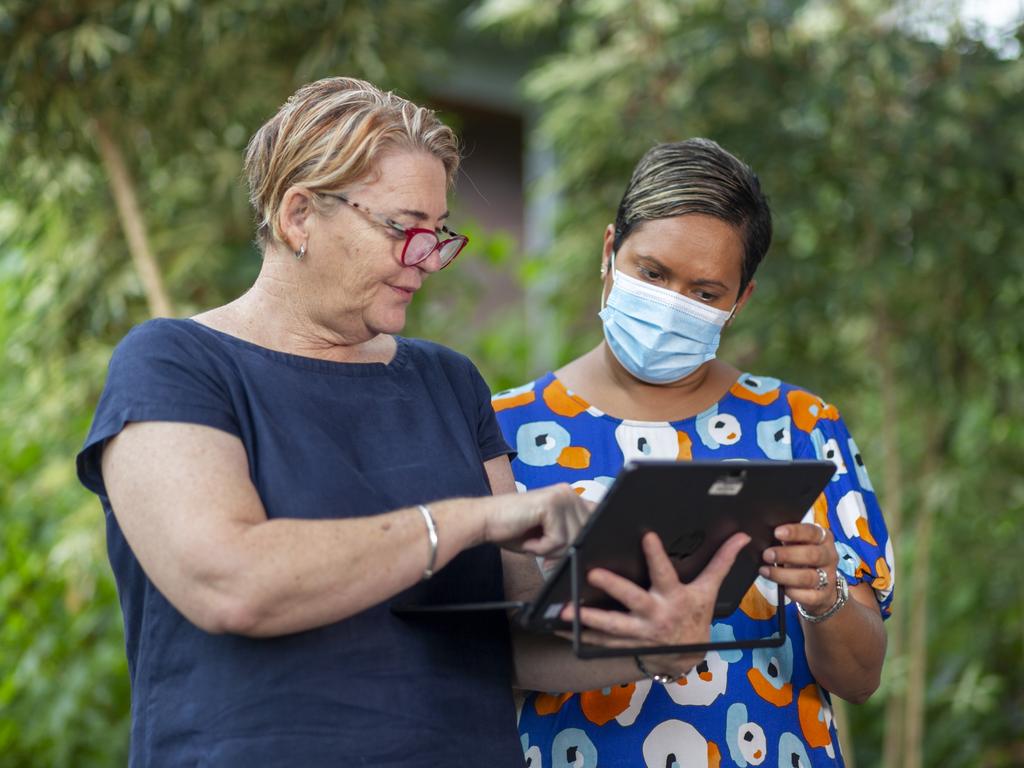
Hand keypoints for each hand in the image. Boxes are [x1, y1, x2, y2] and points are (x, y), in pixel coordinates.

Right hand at [483, 484, 591, 558]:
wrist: (484, 521)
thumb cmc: (513, 530)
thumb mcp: (550, 536)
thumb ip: (571, 536)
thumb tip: (591, 551)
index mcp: (570, 497)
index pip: (596, 520)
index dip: (585, 540)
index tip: (565, 551)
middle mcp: (568, 492)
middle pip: (585, 534)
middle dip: (563, 549)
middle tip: (540, 548)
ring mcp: (561, 496)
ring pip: (573, 539)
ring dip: (550, 550)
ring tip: (532, 542)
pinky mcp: (550, 504)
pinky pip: (558, 540)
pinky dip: (541, 548)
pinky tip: (527, 540)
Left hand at [558, 531, 750, 676]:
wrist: (686, 657)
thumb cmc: (695, 617)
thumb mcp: (709, 591)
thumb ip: (720, 562)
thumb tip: (742, 536)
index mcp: (674, 598)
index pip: (665, 572)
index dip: (657, 555)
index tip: (646, 536)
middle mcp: (655, 615)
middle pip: (632, 599)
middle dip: (613, 587)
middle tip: (592, 574)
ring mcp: (638, 633)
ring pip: (611, 626)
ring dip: (589, 619)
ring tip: (567, 611)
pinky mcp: (625, 645)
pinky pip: (599, 642)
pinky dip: (580, 635)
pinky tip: (560, 626)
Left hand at [759, 522, 838, 615]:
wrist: (823, 586)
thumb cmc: (804, 559)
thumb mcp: (798, 544)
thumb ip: (787, 538)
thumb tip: (765, 536)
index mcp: (823, 538)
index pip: (811, 532)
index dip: (794, 532)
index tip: (776, 532)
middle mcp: (829, 556)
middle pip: (812, 555)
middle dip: (787, 555)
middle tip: (767, 555)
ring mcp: (829, 577)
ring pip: (808, 577)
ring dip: (784, 575)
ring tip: (766, 571)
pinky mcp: (824, 596)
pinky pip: (808, 596)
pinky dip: (792, 592)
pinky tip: (781, 588)